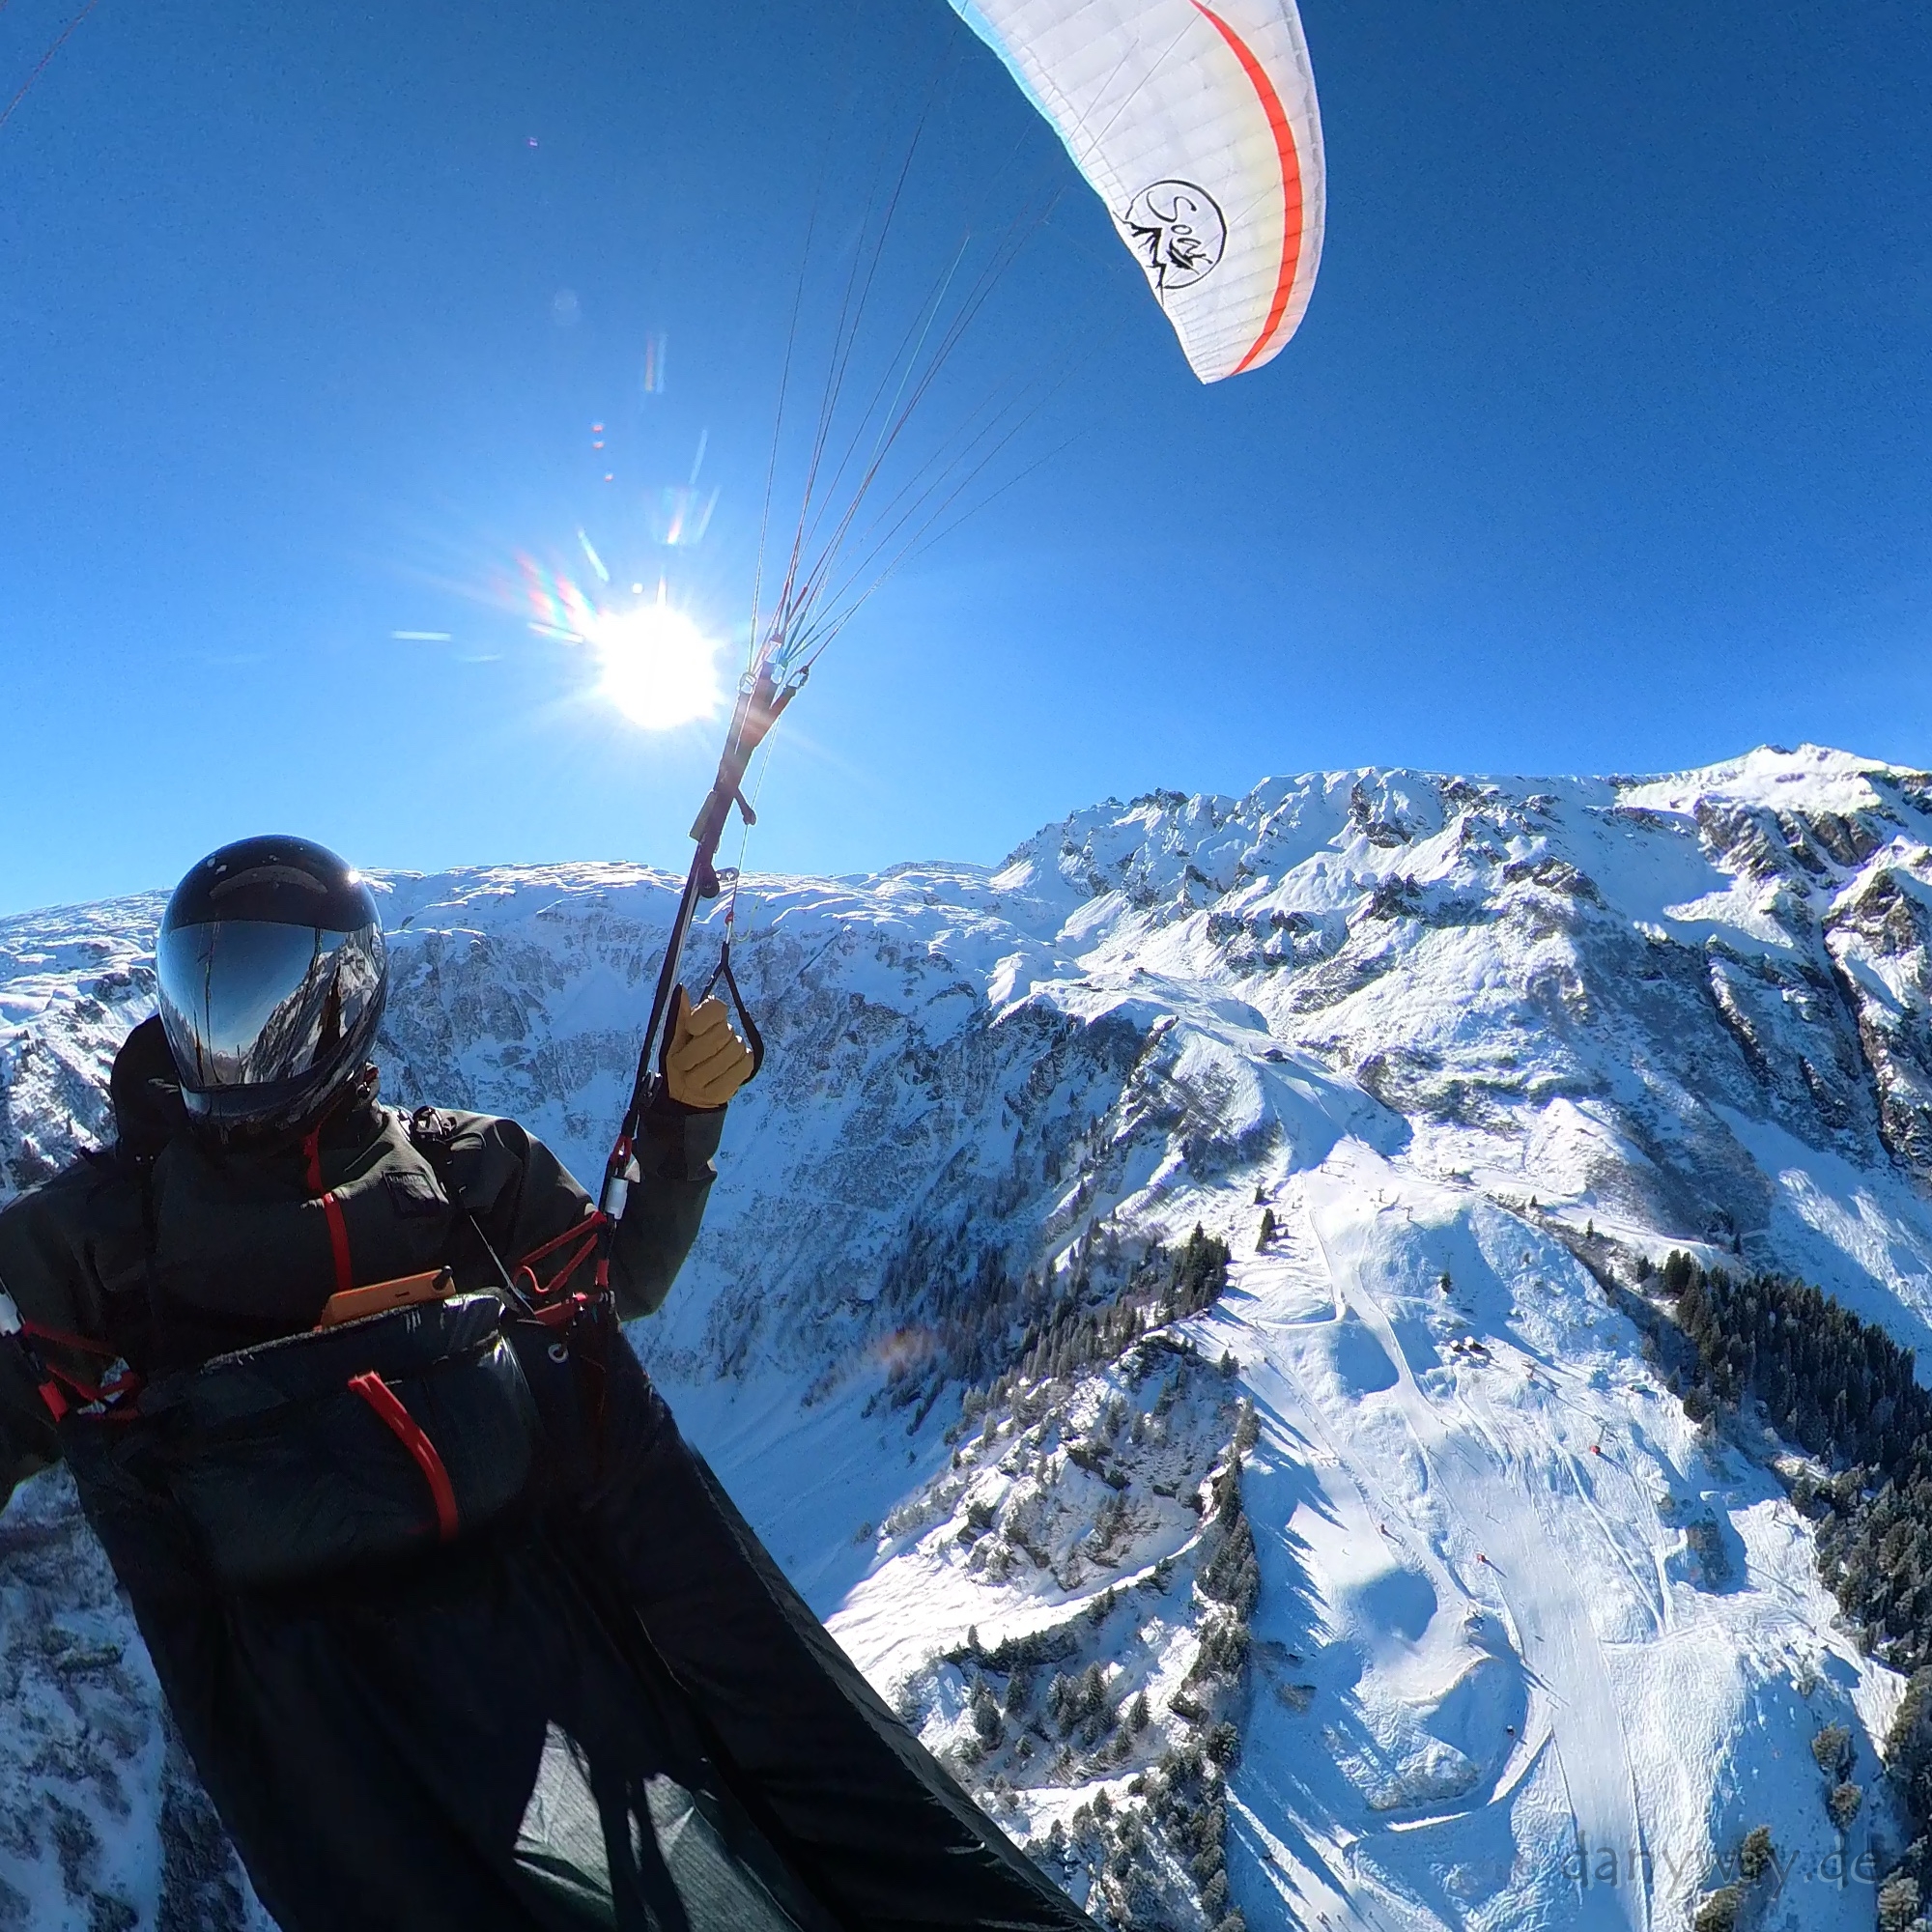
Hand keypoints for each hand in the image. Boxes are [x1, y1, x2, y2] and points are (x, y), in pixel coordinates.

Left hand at [660, 988, 754, 1109]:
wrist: (686, 1092)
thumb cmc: (678, 1062)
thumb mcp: (672, 1041)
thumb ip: (677, 1017)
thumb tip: (681, 989)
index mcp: (707, 1017)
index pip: (715, 1007)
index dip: (704, 1017)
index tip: (690, 1029)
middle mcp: (727, 1028)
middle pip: (719, 1034)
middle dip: (695, 1054)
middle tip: (682, 1064)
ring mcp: (739, 1047)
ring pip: (727, 1056)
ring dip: (703, 1073)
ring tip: (692, 1078)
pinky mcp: (746, 1065)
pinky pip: (736, 1071)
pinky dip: (717, 1083)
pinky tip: (708, 1085)